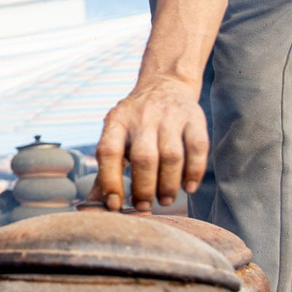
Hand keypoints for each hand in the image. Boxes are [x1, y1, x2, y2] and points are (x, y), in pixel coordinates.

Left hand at [94, 76, 208, 211]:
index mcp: (116, 121)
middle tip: (145, 205)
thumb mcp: (116, 138)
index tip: (115, 204)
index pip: (108, 151)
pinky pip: (197, 148)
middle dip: (144, 188)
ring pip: (171, 156)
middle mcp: (142, 117)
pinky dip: (194, 171)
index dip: (110, 180)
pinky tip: (188, 187)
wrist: (164, 85)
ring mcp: (170, 116)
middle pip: (144, 158)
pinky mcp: (194, 117)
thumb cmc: (135, 124)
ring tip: (165, 199)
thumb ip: (105, 171)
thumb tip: (94, 206)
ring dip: (169, 184)